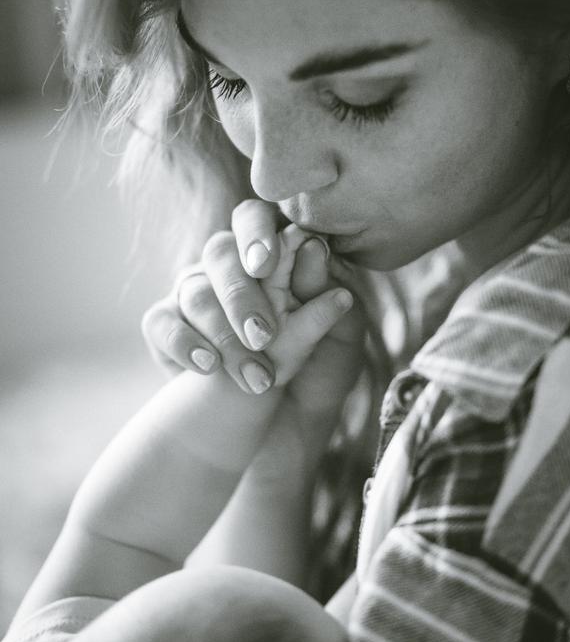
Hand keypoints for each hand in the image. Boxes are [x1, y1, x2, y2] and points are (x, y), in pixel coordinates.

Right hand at [141, 199, 360, 395]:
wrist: (287, 422)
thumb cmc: (319, 369)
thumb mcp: (337, 335)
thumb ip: (321, 292)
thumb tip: (312, 247)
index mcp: (270, 251)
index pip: (255, 219)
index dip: (258, 235)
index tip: (266, 263)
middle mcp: (227, 264)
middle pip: (220, 253)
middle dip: (241, 295)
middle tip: (263, 335)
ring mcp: (193, 291)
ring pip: (195, 291)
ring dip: (223, 333)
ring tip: (251, 372)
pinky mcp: (165, 324)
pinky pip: (160, 322)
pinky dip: (184, 344)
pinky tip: (208, 367)